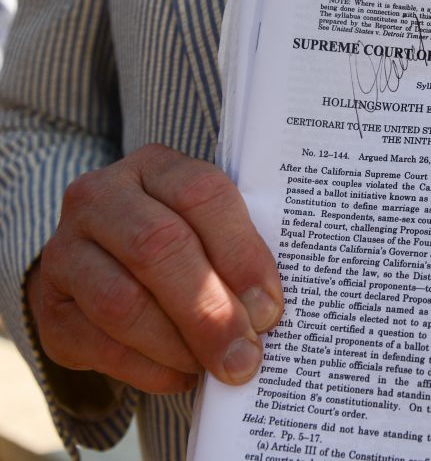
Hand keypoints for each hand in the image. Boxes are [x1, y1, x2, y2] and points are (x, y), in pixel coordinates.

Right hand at [26, 144, 282, 393]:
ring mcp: (65, 251)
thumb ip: (239, 254)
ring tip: (216, 366)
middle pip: (157, 247)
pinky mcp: (50, 308)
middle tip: (245, 355)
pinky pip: (100, 345)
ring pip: (122, 302)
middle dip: (209, 311)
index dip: (240, 254)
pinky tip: (183, 374)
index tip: (269, 308)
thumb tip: (264, 315)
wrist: (111, 264)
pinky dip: (150, 369)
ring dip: (179, 345)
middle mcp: (100, 198)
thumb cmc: (188, 242)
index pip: (201, 194)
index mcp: (155, 167)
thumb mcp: (215, 228)